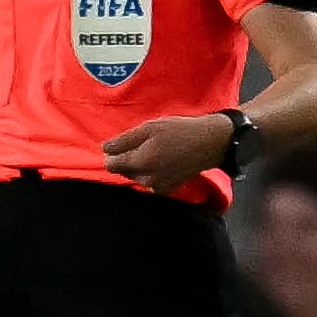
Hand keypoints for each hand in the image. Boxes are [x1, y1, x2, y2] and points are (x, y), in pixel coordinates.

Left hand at [104, 112, 241, 191]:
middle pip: (123, 170)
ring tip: (158, 150)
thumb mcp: (150, 127)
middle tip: (147, 142)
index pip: (110, 164)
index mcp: (141, 162)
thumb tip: (104, 149)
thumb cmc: (181, 131)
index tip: (128, 141)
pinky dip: (152, 172)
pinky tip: (165, 160)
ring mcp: (158, 186)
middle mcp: (147, 179)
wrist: (212, 143)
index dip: (115, 151)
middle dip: (129, 157)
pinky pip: (149, 181)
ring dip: (140, 165)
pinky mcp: (168, 188)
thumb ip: (124, 140)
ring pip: (136, 176)